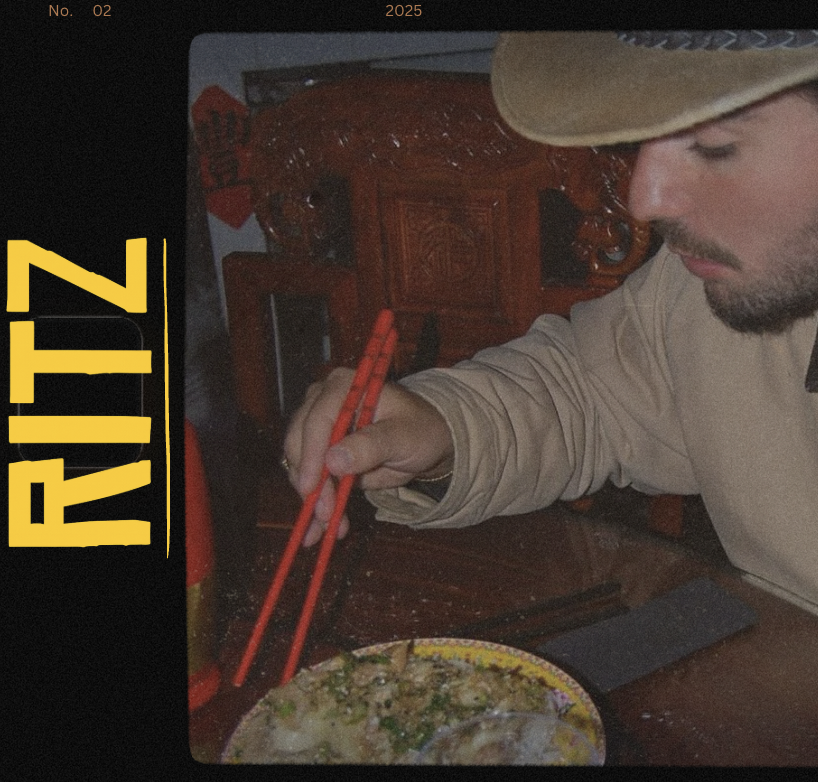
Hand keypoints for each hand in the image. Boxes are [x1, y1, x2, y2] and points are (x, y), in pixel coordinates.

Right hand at [282, 368, 453, 545]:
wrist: (425, 442)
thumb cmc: (419, 429)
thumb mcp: (403, 436)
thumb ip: (372, 445)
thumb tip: (334, 460)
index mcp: (343, 387)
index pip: (317, 420)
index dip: (312, 455)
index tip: (312, 487)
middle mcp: (323, 403)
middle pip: (301, 444)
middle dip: (312, 483)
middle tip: (326, 513)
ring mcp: (319, 429)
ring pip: (301, 466)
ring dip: (313, 500)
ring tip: (330, 526)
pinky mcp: (322, 454)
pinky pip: (311, 482)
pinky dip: (315, 507)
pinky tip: (319, 531)